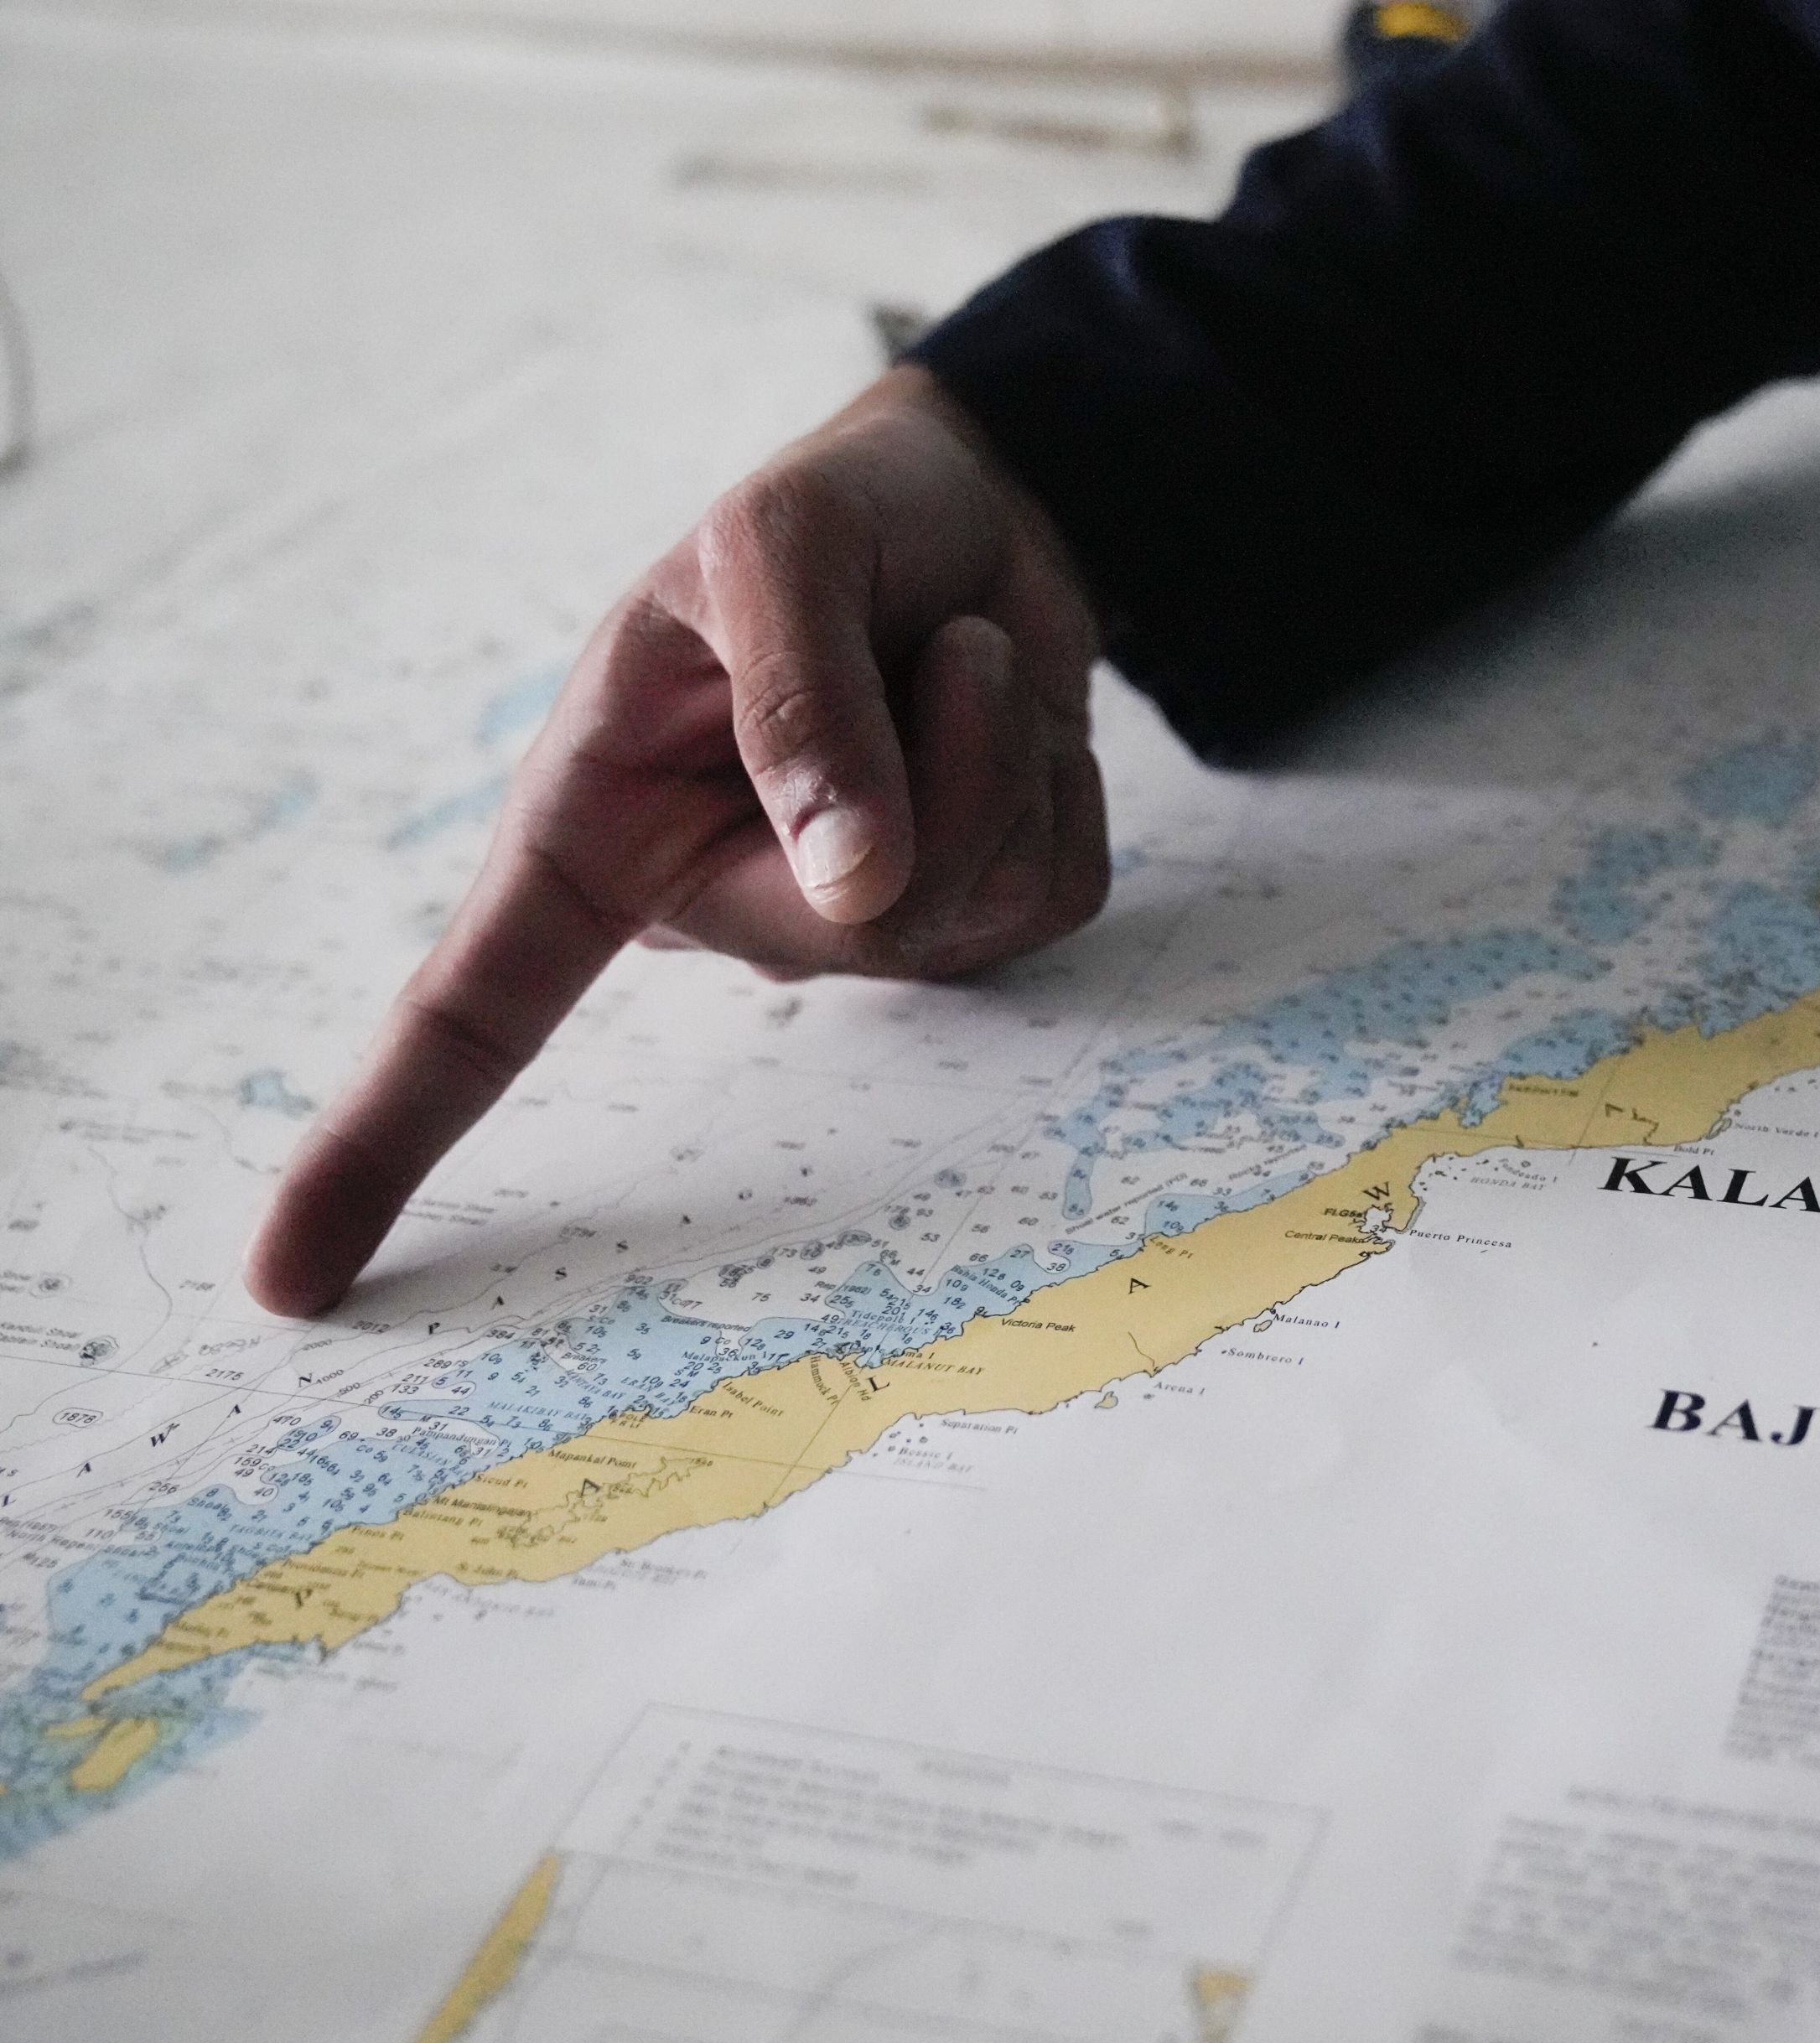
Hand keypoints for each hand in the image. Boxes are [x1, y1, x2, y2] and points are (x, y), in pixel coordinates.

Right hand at [245, 365, 1110, 1316]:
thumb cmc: (833, 521)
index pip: (467, 1012)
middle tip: (910, 645)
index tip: (282, 1280)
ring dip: (996, 743)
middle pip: (849, 934)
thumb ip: (796, 699)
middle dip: (926, 761)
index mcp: (599, 833)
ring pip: (965, 909)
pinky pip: (1054, 890)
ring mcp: (853, 929)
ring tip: (948, 657)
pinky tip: (1011, 713)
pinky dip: (1060, 771)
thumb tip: (849, 885)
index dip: (376, 1148)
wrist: (970, 508)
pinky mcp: (981, 921)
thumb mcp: (774, 540)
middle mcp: (717, 905)